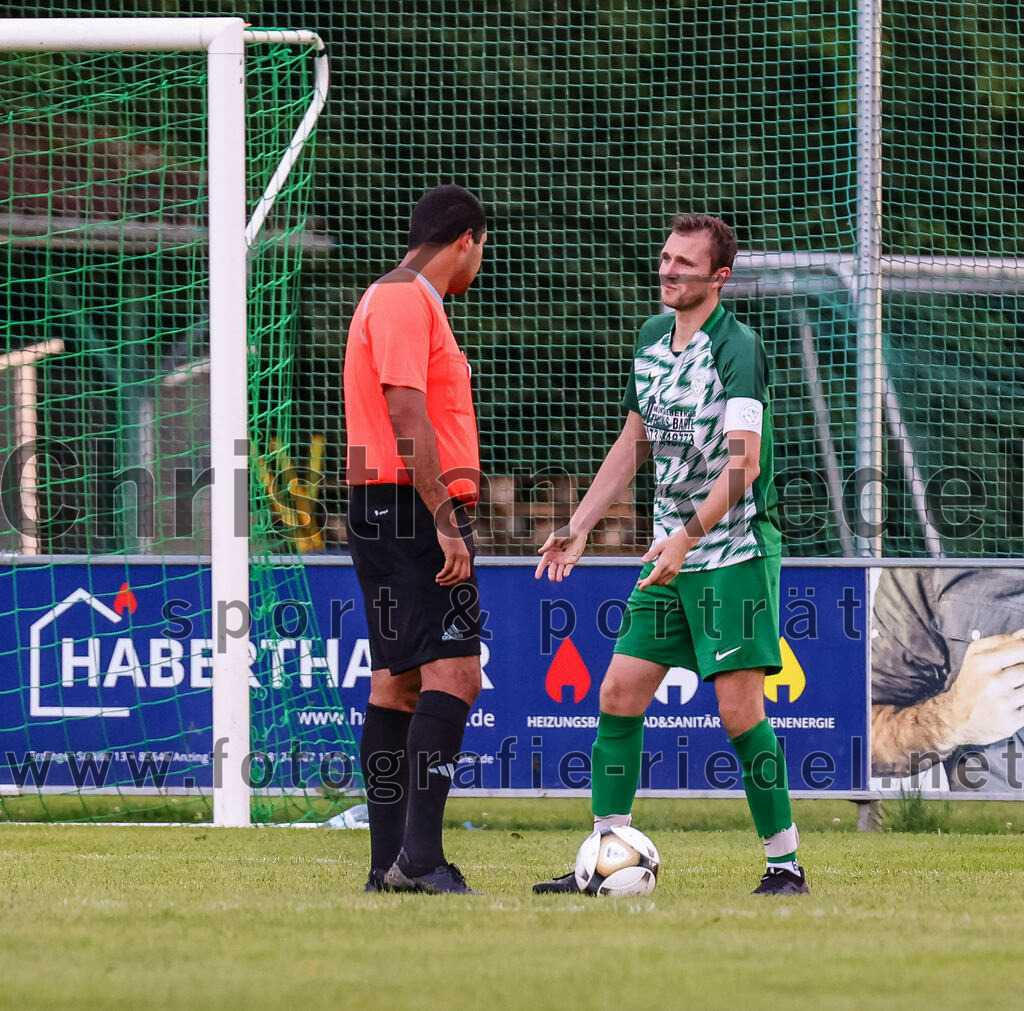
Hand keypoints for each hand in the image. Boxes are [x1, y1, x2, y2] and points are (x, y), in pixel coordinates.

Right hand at [436, 529, 471, 585]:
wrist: (448, 525)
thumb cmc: (450, 537)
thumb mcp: (457, 549)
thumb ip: (457, 557)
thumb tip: (452, 568)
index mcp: (467, 557)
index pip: (466, 575)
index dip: (458, 582)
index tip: (450, 583)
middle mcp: (465, 557)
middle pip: (461, 576)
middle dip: (451, 583)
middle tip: (443, 584)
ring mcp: (459, 555)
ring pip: (454, 574)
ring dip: (445, 579)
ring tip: (438, 580)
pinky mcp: (451, 553)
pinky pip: (448, 568)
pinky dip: (443, 574)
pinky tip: (438, 575)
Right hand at [535, 524, 587, 581]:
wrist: (577, 531)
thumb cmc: (564, 533)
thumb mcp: (554, 538)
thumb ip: (547, 545)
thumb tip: (539, 552)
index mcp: (549, 553)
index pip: (543, 563)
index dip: (540, 570)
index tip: (537, 577)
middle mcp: (556, 559)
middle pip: (552, 569)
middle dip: (551, 574)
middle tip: (551, 579)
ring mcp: (564, 560)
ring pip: (560, 571)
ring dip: (559, 575)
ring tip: (558, 579)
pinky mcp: (572, 561)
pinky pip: (569, 568)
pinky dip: (567, 571)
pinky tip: (565, 574)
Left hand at [636, 532, 693, 589]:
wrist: (683, 543)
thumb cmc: (671, 543)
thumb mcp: (658, 546)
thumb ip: (650, 554)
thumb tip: (642, 561)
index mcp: (664, 563)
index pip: (653, 577)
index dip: (646, 583)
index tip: (640, 587)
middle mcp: (669, 569)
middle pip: (656, 581)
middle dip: (647, 583)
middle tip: (639, 583)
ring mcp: (674, 571)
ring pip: (662, 582)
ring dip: (654, 583)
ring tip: (646, 581)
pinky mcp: (676, 572)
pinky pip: (667, 581)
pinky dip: (660, 582)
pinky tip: (655, 579)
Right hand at [942, 629, 1023, 746]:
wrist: (956, 717)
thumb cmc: (973, 682)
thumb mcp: (977, 656)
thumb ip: (1004, 641)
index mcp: (982, 660)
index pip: (1022, 647)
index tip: (1021, 660)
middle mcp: (991, 680)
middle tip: (1016, 676)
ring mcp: (1001, 701)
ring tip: (1015, 687)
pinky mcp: (1010, 720)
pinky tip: (1017, 700)